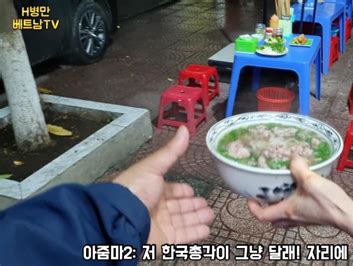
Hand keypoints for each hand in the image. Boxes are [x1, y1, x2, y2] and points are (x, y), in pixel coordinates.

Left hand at [114, 126, 214, 247]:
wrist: (121, 218)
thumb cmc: (135, 189)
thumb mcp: (154, 165)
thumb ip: (172, 151)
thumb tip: (185, 129)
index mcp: (152, 190)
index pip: (170, 191)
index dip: (181, 191)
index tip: (192, 190)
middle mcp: (156, 207)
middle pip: (178, 206)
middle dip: (192, 204)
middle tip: (206, 203)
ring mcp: (160, 224)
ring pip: (183, 221)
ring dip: (197, 217)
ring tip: (210, 214)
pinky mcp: (165, 240)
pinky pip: (184, 236)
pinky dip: (195, 233)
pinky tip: (206, 229)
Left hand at [247, 156, 352, 228]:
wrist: (347, 214)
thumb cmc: (328, 202)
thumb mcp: (310, 180)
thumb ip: (298, 167)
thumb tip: (293, 157)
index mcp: (287, 210)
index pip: (262, 215)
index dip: (252, 207)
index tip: (250, 196)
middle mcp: (293, 218)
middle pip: (272, 219)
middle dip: (265, 208)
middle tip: (264, 195)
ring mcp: (303, 219)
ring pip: (284, 218)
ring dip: (278, 207)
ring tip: (279, 193)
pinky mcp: (312, 217)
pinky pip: (296, 214)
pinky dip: (292, 205)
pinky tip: (298, 192)